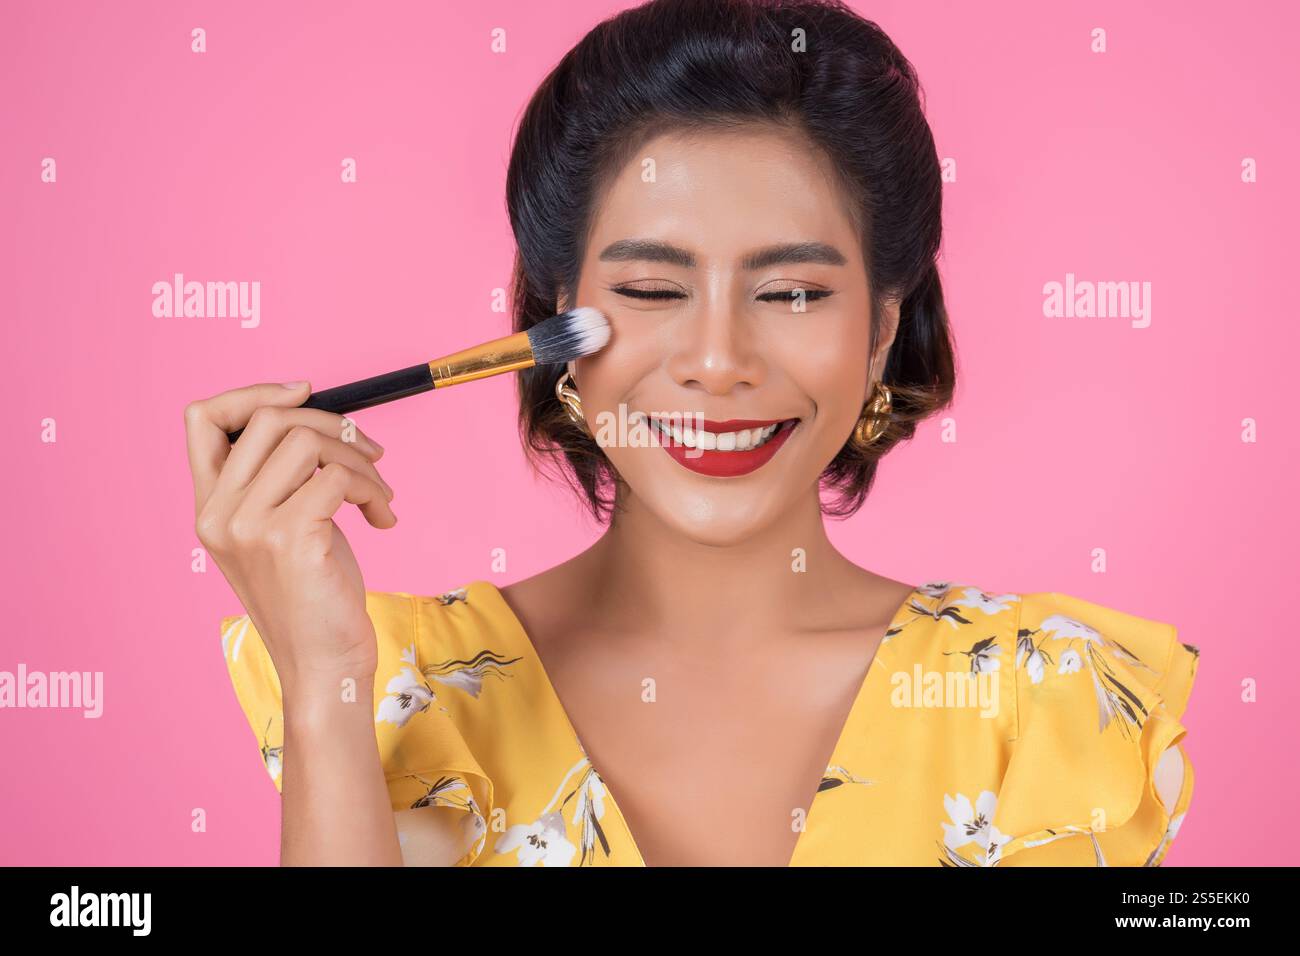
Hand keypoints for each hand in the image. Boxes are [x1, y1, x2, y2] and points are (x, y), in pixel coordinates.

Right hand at [185, 381, 395, 691]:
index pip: (202, 418)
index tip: (306, 392)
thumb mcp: (282, 530)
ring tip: (379, 494)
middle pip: (268, 418)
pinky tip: (382, 518)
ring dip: (361, 461)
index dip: (254, 392)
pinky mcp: (291, 538)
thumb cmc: (314, 597)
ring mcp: (249, 526)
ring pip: (310, 442)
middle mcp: (219, 513)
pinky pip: (340, 477)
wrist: (324, 664)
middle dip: (333, 423)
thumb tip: (322, 419)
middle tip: (370, 452)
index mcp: (209, 507)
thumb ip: (281, 479)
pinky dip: (372, 489)